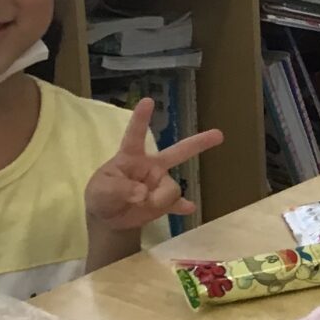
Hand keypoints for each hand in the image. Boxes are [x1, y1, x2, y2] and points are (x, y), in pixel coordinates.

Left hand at [85, 99, 224, 231]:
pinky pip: (177, 203)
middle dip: (198, 143)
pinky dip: (182, 206)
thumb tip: (144, 194)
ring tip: (141, 206)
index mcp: (131, 157)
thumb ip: (120, 189)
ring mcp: (159, 185)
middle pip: (177, 152)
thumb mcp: (101, 190)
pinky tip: (189, 209)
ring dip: (159, 200)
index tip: (148, 100)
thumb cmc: (102, 195)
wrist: (108, 218)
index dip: (141, 118)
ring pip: (171, 189)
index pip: (135, 135)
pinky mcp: (163, 203)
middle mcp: (151, 167)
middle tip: (219, 135)